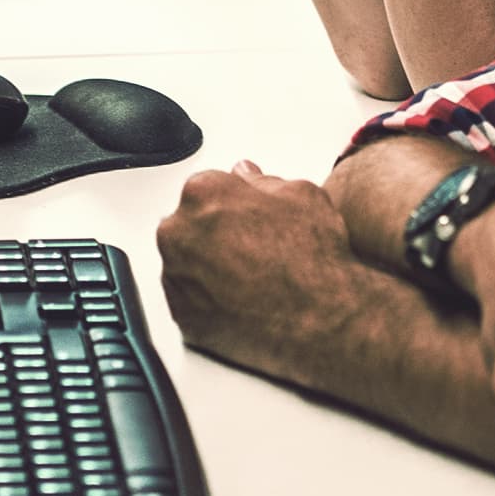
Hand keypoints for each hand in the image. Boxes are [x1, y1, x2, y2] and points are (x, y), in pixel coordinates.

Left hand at [153, 161, 367, 384]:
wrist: (318, 319)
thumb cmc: (311, 259)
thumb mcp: (301, 195)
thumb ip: (263, 180)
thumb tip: (248, 176)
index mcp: (203, 193)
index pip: (205, 188)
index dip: (231, 204)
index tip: (246, 218)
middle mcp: (179, 232)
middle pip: (189, 225)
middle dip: (214, 234)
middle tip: (251, 251)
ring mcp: (176, 276)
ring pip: (185, 263)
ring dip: (208, 267)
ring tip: (248, 278)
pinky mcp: (181, 315)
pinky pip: (188, 301)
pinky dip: (208, 300)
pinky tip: (240, 300)